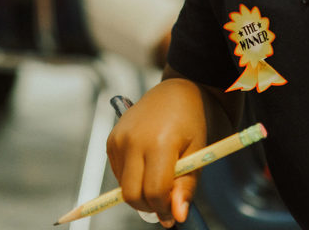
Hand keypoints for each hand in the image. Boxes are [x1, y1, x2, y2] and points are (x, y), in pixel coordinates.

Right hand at [107, 79, 206, 227]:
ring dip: (140, 193)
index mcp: (159, 142)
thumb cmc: (189, 121)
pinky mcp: (111, 140)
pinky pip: (118, 174)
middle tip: (165, 202)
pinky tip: (147, 164)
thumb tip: (177, 217)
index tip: (173, 214)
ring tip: (160, 176)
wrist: (173, 91)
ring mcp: (119, 139)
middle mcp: (134, 140)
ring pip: (123, 188)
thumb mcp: (197, 152)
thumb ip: (186, 186)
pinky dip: (132, 179)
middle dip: (149, 206)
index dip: (164, 208)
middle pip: (132, 195)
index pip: (155, 191)